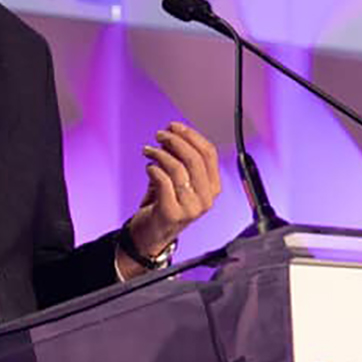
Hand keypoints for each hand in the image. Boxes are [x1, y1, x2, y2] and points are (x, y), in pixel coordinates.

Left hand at [128, 122, 220, 258]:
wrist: (150, 235)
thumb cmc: (163, 204)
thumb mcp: (177, 179)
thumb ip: (178, 158)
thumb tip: (172, 134)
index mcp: (212, 188)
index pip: (209, 153)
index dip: (191, 135)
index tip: (174, 126)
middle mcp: (206, 199)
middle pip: (195, 158)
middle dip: (175, 141)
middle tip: (159, 135)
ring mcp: (191, 208)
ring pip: (178, 168)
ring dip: (160, 153)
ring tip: (148, 150)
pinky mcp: (172, 214)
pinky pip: (163, 182)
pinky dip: (153, 169)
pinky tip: (148, 168)